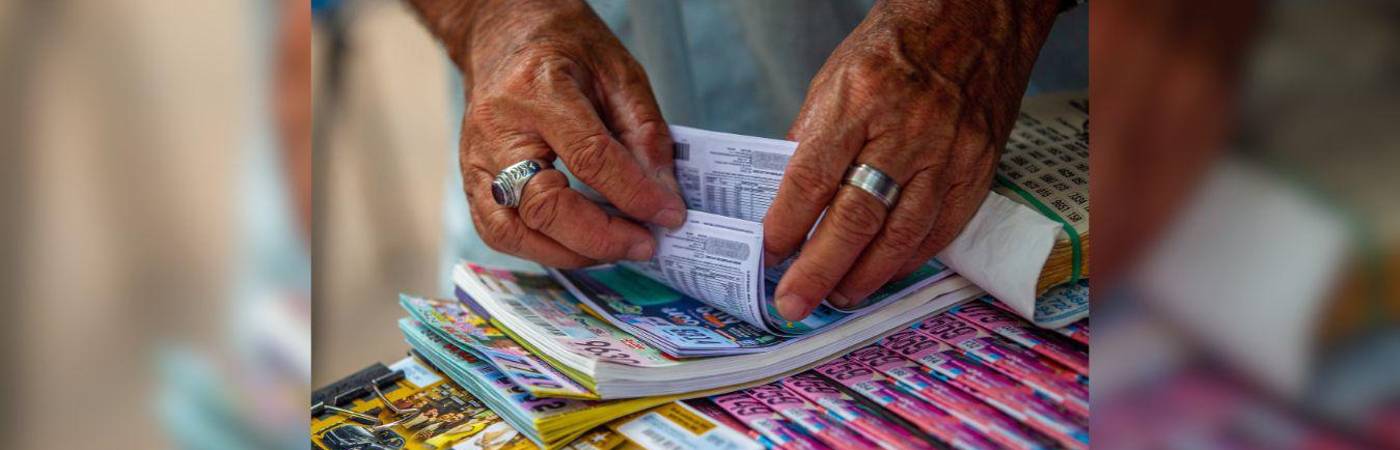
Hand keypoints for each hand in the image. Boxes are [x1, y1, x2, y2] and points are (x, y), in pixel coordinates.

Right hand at [409, 0, 686, 267]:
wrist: (504, 32)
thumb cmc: (561, 46)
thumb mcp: (619, 71)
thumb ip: (643, 132)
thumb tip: (662, 194)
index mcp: (538, 89)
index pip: (588, 157)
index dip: (633, 194)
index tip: (669, 215)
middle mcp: (498, 129)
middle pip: (544, 205)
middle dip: (602, 237)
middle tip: (644, 243)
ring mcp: (476, 158)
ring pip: (514, 230)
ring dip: (571, 253)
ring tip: (615, 248)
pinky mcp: (472, 179)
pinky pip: (499, 231)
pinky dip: (541, 250)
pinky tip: (578, 245)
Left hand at [765, 0, 1058, 319]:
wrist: (975, 20)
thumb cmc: (898, 47)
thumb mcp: (835, 78)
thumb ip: (813, 138)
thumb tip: (788, 199)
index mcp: (860, 99)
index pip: (812, 177)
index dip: (786, 225)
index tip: (768, 255)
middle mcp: (907, 130)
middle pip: (856, 217)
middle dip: (819, 269)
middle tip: (793, 302)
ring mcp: (949, 153)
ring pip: (902, 236)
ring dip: (864, 277)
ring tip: (837, 297)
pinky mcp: (978, 170)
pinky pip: (940, 231)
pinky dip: (907, 260)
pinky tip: (882, 274)